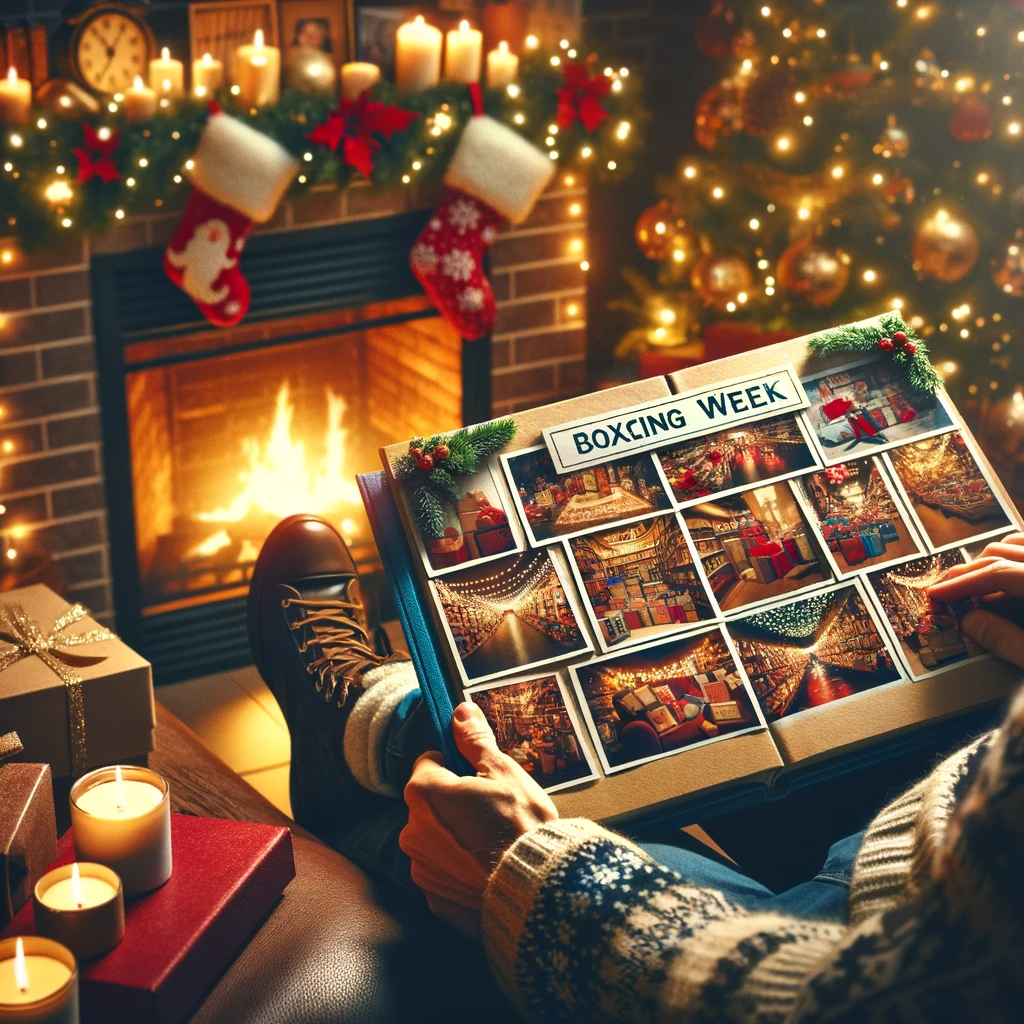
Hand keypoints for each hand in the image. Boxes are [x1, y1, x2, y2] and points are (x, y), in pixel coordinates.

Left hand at [399, 702, 557, 935]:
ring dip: (454, 837)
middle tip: (490, 810)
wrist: (536, 891)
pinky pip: (443, 873)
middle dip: (453, 803)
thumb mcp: (504, 772)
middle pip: (430, 803)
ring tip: (491, 842)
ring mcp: (421, 868)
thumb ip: (475, 740)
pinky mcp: (434, 897)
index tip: (477, 778)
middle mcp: (411, 830)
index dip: (454, 767)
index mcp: (424, 793)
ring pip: (435, 839)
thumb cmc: (521, 826)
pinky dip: (459, 869)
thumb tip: (460, 711)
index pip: (428, 764)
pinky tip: (486, 869)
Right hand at [928, 534, 1023, 668]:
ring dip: (991, 561)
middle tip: (945, 592)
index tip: (936, 596)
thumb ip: (1008, 641)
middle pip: (1002, 552)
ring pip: (1017, 544)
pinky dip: (1013, 558)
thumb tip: (970, 623)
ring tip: (974, 586)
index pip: (997, 572)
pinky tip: (1005, 580)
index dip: (961, 584)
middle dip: (969, 572)